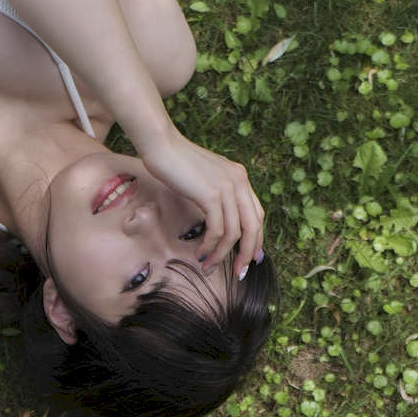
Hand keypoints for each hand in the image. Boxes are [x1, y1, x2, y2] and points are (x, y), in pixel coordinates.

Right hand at [139, 127, 264, 277]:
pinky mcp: (212, 195)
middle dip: (247, 253)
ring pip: (234, 233)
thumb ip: (216, 193)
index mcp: (239, 177)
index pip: (257, 214)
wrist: (161, 145)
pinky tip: (200, 252)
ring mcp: (227, 188)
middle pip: (253, 226)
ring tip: (208, 266)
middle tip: (239, 271)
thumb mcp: (204, 177)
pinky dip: (210, 246)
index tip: (250, 257)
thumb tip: (217, 218)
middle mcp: (239, 181)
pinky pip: (218, 230)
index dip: (256, 238)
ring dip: (222, 254)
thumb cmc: (175, 161)